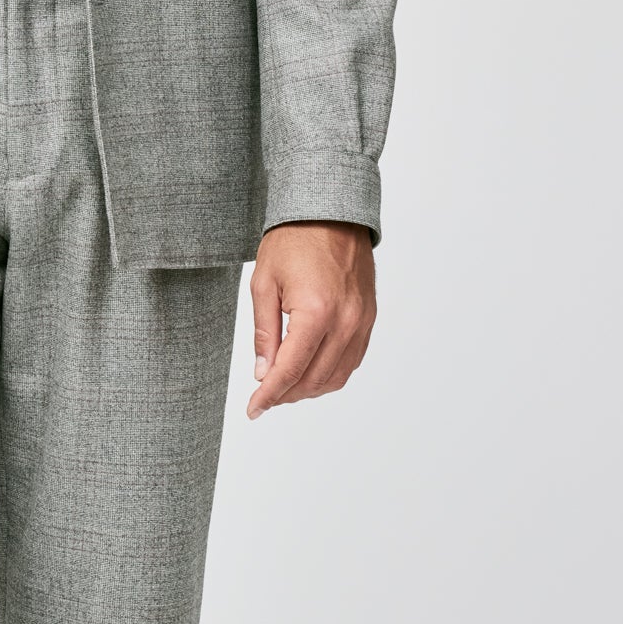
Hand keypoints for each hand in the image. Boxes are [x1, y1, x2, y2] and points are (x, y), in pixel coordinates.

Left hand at [247, 222, 376, 418]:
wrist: (331, 213)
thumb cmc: (294, 241)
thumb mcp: (264, 284)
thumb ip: (265, 333)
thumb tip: (264, 373)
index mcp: (315, 312)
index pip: (290, 370)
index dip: (268, 396)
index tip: (253, 410)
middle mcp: (345, 322)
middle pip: (314, 380)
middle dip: (286, 395)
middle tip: (263, 397)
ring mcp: (362, 322)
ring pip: (336, 377)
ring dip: (309, 389)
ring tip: (284, 387)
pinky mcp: (369, 319)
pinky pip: (352, 361)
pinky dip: (330, 374)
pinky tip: (309, 371)